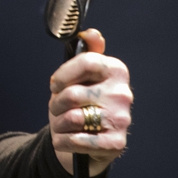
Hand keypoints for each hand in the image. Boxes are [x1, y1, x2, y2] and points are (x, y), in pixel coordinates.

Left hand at [48, 29, 132, 175]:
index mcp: (116, 71)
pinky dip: (63, 142)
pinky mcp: (116, 143)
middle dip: (56, 105)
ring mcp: (121, 119)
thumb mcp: (80, 78)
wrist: (85, 143)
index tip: (55, 85)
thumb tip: (91, 34)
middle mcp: (123, 93)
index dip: (63, 74)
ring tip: (63, 126)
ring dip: (58, 125)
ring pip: (71, 118)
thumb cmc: (80, 105)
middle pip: (72, 94)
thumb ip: (87, 54)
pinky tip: (66, 140)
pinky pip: (76, 140)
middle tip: (58, 110)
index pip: (87, 61)